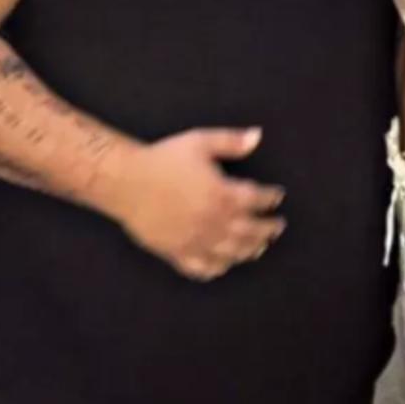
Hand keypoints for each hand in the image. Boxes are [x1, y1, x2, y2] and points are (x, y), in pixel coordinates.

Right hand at [109, 127, 285, 279]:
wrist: (127, 181)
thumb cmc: (164, 158)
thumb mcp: (200, 142)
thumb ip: (231, 142)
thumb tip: (257, 136)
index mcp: (222, 194)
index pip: (257, 200)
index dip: (270, 198)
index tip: (277, 196)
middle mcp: (213, 222)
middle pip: (250, 231)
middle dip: (268, 229)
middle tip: (277, 226)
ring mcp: (196, 241)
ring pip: (231, 253)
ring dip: (249, 250)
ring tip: (259, 247)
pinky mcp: (177, 252)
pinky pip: (201, 267)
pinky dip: (216, 268)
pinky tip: (222, 266)